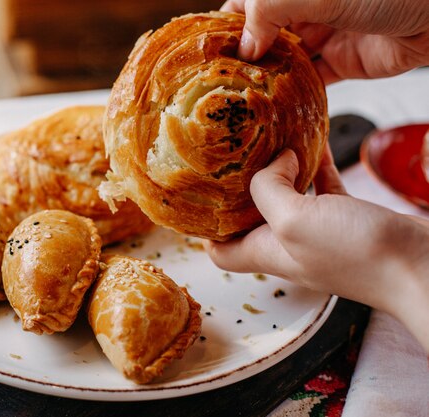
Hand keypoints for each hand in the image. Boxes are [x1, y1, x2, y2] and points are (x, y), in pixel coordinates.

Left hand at [205, 147, 428, 350]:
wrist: (420, 267)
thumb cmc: (356, 254)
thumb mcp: (293, 221)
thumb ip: (268, 190)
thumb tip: (272, 162)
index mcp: (268, 253)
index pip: (221, 251)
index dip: (206, 230)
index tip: (202, 199)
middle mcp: (289, 245)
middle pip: (252, 219)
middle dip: (241, 189)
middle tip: (233, 157)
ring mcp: (319, 232)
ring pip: (290, 198)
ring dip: (280, 171)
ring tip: (271, 140)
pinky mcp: (348, 218)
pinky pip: (324, 188)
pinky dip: (316, 166)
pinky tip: (314, 142)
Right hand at [221, 0, 428, 83]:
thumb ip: (270, 11)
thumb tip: (245, 46)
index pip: (247, 3)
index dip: (226, 24)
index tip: (207, 50)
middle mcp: (305, 8)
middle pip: (262, 34)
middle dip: (243, 56)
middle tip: (220, 83)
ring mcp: (324, 35)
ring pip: (284, 60)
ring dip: (266, 78)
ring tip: (243, 100)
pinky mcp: (343, 62)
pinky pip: (311, 80)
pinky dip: (295, 93)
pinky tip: (277, 107)